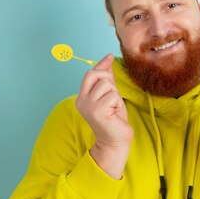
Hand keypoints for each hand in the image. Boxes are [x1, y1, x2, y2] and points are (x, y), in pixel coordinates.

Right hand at [75, 54, 132, 177]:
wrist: (115, 141)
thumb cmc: (113, 119)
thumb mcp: (109, 95)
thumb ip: (107, 79)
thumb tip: (108, 60)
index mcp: (82, 97)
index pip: (90, 74)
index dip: (101, 65)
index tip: (110, 57)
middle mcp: (82, 100)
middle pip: (95, 75)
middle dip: (108, 79)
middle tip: (113, 95)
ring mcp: (88, 106)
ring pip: (106, 84)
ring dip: (115, 94)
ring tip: (113, 107)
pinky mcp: (97, 111)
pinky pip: (113, 95)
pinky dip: (117, 103)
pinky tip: (114, 113)